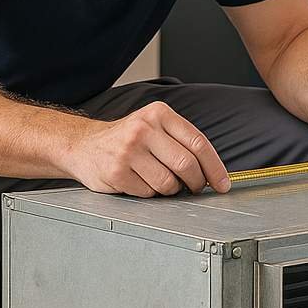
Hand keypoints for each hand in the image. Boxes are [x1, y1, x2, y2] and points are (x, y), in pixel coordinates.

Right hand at [62, 102, 229, 196]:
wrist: (84, 145)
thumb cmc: (127, 139)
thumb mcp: (154, 126)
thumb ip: (181, 142)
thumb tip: (213, 172)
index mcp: (159, 113)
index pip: (198, 143)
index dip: (215, 167)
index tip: (223, 184)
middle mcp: (143, 128)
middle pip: (187, 165)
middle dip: (196, 183)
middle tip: (195, 188)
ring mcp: (128, 150)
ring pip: (168, 183)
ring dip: (171, 189)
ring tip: (159, 180)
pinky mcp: (116, 172)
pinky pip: (148, 193)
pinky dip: (150, 193)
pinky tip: (139, 181)